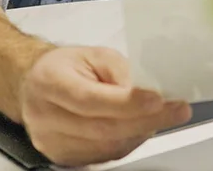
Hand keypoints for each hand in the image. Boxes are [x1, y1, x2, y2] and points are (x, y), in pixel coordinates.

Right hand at [18, 46, 191, 166]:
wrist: (36, 85)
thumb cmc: (67, 67)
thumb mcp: (94, 54)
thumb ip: (120, 71)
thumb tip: (147, 91)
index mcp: (50, 82)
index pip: (91, 99)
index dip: (127, 103)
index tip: (158, 100)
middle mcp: (46, 116)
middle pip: (101, 128)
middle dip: (145, 120)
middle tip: (176, 111)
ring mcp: (52, 142)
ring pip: (105, 147)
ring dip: (139, 133)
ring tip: (161, 116)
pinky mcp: (61, 157)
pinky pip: (102, 156)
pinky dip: (127, 143)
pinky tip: (139, 128)